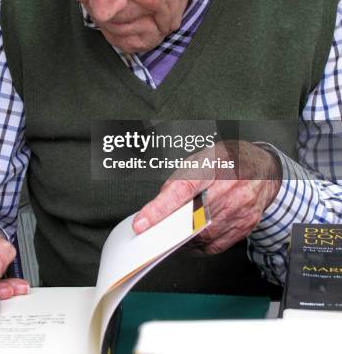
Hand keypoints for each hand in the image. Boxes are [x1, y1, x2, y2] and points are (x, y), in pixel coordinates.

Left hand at [132, 140, 281, 253]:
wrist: (263, 169)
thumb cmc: (228, 161)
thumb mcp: (201, 158)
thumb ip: (180, 180)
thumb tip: (161, 203)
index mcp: (213, 165)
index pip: (181, 190)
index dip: (159, 209)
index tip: (142, 223)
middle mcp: (229, 187)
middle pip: (191, 218)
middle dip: (170, 228)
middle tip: (157, 230)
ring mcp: (240, 208)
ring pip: (202, 236)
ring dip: (184, 237)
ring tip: (178, 229)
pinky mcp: (245, 225)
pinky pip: (216, 245)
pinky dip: (200, 245)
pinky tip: (195, 237)